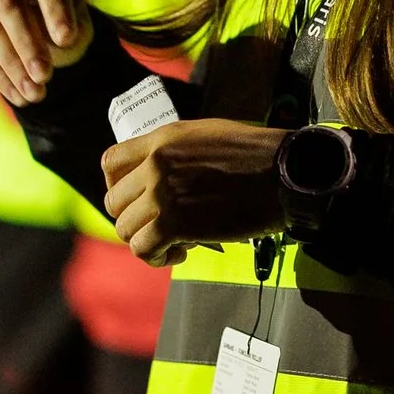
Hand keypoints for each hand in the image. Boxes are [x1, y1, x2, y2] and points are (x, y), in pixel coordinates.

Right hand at [0, 0, 92, 105]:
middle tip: (45, 76)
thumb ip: (73, 27)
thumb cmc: (59, 16)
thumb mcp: (76, 17)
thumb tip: (62, 42)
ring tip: (34, 94)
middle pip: (8, 5)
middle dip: (27, 45)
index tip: (67, 40)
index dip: (55, 10)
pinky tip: (16, 94)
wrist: (30, 16)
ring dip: (11, 67)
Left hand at [103, 120, 288, 261]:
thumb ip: (174, 153)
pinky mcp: (175, 224)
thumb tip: (158, 178)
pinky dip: (156, 257)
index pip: (111, 162)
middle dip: (133, 219)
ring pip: (125, 229)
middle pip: (114, 202)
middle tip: (157, 226)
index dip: (116, 186)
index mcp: (162, 139)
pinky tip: (177, 252)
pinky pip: (143, 249)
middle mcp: (155, 164)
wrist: (283, 173)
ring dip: (144, 241)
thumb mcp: (206, 137)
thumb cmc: (255, 157)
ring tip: (170, 243)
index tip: (133, 199)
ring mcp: (162, 194)